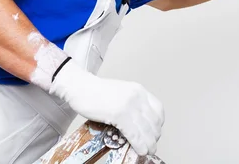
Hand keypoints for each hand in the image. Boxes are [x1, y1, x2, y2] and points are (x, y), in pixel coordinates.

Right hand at [49, 60, 163, 155]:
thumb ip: (131, 104)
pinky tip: (140, 150)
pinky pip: (134, 133)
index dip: (158, 123)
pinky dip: (139, 144)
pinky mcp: (119, 114)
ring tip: (148, 151)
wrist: (80, 87)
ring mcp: (129, 105)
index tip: (155, 131)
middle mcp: (137, 96)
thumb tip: (137, 122)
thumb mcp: (121, 93)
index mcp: (139, 90)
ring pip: (146, 129)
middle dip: (154, 135)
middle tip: (152, 144)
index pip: (158, 108)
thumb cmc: (96, 92)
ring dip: (149, 143)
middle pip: (154, 120)